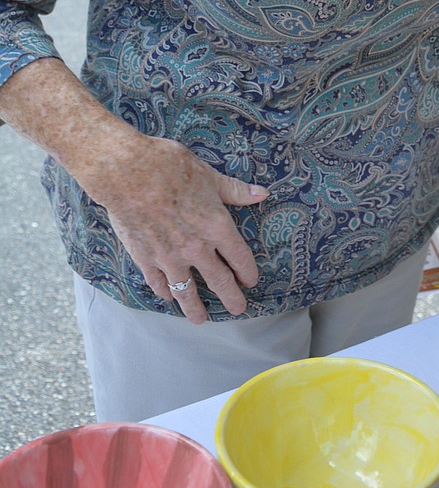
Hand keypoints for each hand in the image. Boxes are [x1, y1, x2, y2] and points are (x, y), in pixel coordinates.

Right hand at [93, 135, 268, 324]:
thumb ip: (235, 191)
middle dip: (231, 297)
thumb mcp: (209, 176)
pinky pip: (158, 282)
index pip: (239, 256)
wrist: (127, 173)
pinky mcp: (145, 258)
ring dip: (195, 307)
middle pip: (219, 280)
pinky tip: (168, 296)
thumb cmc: (170, 167)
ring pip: (187, 290)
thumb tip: (262, 194)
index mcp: (216, 226)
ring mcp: (169, 257)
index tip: (251, 281)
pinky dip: (165, 291)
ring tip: (201, 320)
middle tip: (238, 309)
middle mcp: (196, 247)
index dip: (247, 271)